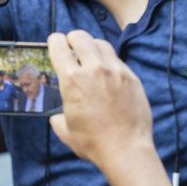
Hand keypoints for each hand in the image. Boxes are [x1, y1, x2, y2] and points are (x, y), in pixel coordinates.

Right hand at [48, 30, 155, 172]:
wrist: (126, 149)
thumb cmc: (93, 142)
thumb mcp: (65, 130)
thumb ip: (58, 116)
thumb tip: (58, 115)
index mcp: (72, 79)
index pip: (59, 46)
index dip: (55, 41)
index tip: (55, 42)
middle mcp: (94, 69)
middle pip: (81, 36)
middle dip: (73, 38)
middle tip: (72, 45)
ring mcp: (116, 71)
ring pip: (102, 44)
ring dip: (93, 46)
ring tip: (90, 56)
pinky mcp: (132, 78)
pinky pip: (118, 60)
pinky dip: (110, 61)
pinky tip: (108, 73)